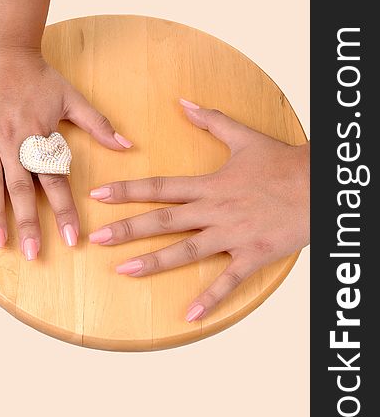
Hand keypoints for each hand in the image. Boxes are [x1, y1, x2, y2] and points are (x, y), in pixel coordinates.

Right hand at [0, 44, 132, 258]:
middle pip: (22, 189)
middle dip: (28, 223)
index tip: (73, 239)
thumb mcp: (72, 98)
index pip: (56, 181)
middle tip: (32, 253)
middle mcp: (12, 142)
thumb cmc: (38, 76)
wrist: (1, 49)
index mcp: (39, 136)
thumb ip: (99, 126)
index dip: (65, 211)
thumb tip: (128, 146)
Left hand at [88, 99, 308, 320]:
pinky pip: (228, 281)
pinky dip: (210, 298)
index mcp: (210, 184)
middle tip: (97, 238)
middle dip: (128, 229)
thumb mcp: (244, 137)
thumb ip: (211, 120)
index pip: (160, 187)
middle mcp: (215, 210)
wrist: (319, 185)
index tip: (99, 195)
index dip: (127, 190)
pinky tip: (189, 314)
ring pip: (186, 251)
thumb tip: (184, 102)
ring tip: (123, 270)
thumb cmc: (282, 162)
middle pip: (164, 221)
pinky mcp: (252, 254)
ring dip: (153, 262)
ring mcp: (232, 235)